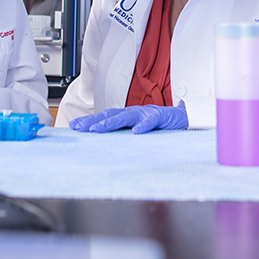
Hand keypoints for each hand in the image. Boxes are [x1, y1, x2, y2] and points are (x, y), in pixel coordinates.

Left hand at [69, 102, 188, 133]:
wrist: (184, 118)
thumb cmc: (159, 126)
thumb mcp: (138, 130)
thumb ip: (124, 134)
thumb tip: (105, 145)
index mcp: (128, 116)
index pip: (105, 117)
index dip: (90, 121)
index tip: (74, 126)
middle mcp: (134, 112)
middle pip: (111, 115)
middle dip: (94, 121)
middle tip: (79, 128)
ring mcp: (146, 113)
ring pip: (126, 116)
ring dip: (111, 123)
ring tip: (97, 129)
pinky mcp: (160, 117)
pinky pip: (151, 121)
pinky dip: (143, 125)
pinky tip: (136, 132)